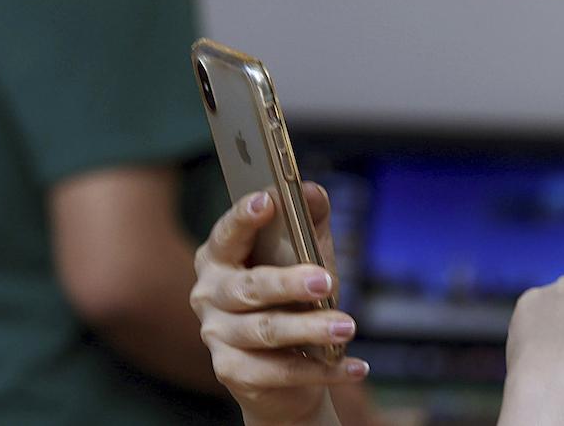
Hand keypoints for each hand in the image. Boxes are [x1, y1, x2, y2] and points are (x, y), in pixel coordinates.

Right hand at [190, 184, 368, 425]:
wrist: (284, 374)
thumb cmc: (293, 299)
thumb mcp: (307, 254)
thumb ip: (308, 218)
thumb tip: (309, 189)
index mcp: (218, 257)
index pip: (227, 233)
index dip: (244, 216)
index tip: (268, 200)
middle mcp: (209, 294)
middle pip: (249, 287)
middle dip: (288, 284)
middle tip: (327, 282)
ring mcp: (217, 336)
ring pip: (266, 330)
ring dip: (310, 329)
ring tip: (347, 326)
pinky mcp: (233, 373)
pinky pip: (280, 372)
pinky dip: (321, 371)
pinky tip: (354, 366)